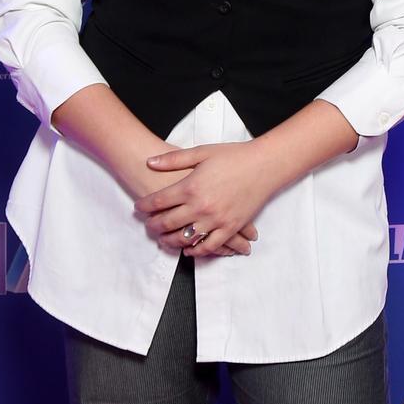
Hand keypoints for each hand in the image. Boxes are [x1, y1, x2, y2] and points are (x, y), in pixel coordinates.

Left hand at [134, 142, 273, 257]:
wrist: (264, 165)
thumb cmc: (233, 155)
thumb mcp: (201, 152)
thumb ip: (173, 159)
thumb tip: (149, 162)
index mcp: (191, 186)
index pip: (159, 201)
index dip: (145, 206)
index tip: (139, 208)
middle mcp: (201, 206)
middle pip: (168, 222)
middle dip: (153, 226)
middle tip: (148, 226)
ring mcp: (216, 219)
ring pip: (185, 238)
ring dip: (170, 241)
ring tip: (162, 240)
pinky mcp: (230, 228)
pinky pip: (209, 246)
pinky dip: (196, 251)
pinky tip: (188, 250)